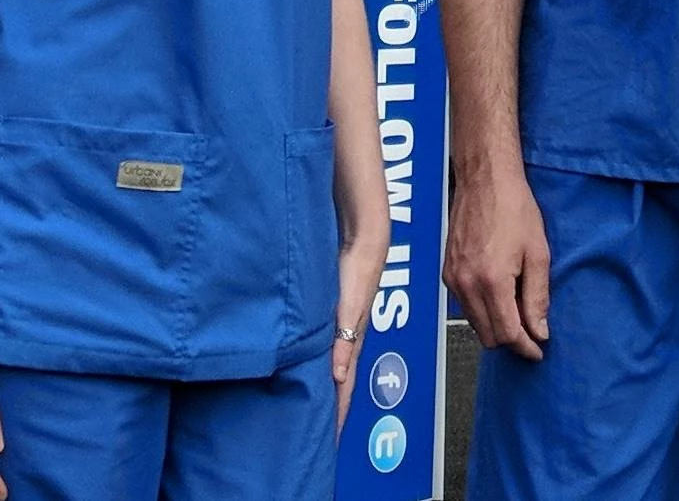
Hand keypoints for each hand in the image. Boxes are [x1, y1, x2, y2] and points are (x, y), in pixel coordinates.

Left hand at [332, 233, 385, 432]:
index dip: (338, 413)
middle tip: (324, 432)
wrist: (363, 238)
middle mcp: (348, 336)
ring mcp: (341, 325)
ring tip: (319, 408)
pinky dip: (323, 365)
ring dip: (329, 388)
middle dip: (334, 407)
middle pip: (340, 381)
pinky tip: (314, 366)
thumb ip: (344, 340)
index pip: (345, 387)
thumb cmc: (359, 268)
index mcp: (353, 340)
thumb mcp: (350, 307)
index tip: (331, 440)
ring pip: (334, 365)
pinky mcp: (335, 313)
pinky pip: (328, 348)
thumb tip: (337, 377)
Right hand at [443, 167, 550, 359]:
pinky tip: (499, 295)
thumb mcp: (537, 251)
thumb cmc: (515, 208)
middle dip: (511, 340)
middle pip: (488, 336)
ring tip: (518, 312)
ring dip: (496, 325)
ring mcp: (453, 279)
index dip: (525, 347)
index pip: (507, 333)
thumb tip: (539, 331)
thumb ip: (537, 296)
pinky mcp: (446, 272)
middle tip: (532, 332)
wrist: (485, 179)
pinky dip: (482, 310)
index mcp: (492, 281)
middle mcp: (466, 285)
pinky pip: (464, 306)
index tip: (539, 351)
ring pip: (474, 324)